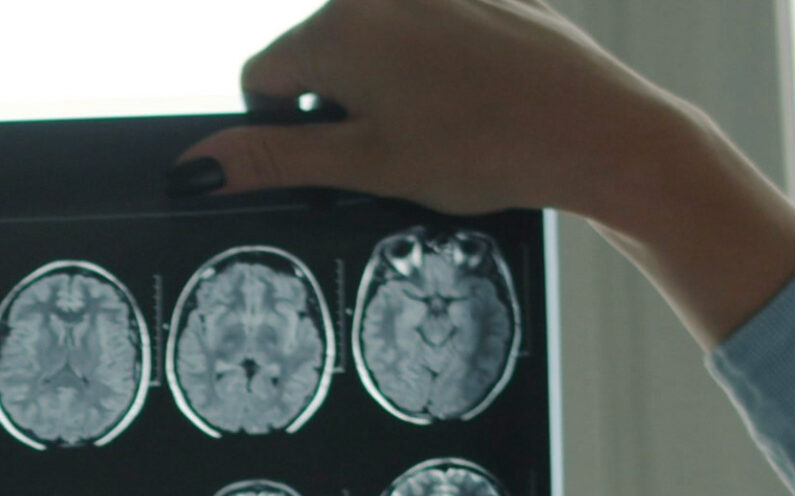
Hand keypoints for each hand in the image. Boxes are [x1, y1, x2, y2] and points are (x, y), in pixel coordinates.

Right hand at [176, 0, 794, 346]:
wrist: (596, 129)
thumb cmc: (488, 148)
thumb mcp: (366, 167)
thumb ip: (273, 160)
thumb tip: (197, 168)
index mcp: (340, 29)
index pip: (261, 80)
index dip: (284, 131)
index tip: (336, 158)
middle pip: (316, 55)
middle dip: (338, 104)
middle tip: (397, 148)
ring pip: (372, 44)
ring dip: (386, 87)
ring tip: (441, 126)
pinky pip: (424, 30)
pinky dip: (432, 67)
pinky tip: (471, 102)